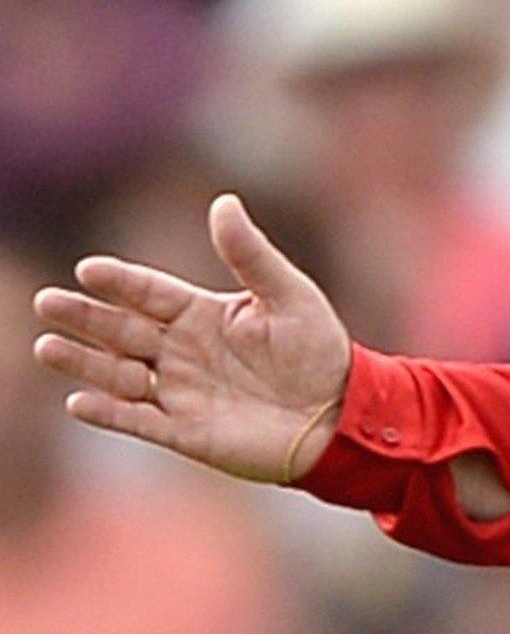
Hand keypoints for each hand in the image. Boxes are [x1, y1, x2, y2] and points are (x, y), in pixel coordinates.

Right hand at [31, 194, 351, 483]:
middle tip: (47, 302)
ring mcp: (180, 391)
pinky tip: (80, 400)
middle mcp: (182, 351)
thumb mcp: (289, 294)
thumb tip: (222, 202)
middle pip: (123, 330)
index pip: (150, 293)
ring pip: (119, 375)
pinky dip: (109, 412)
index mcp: (203, 314)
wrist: (339, 412)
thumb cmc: (319, 350)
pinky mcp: (185, 431)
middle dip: (85, 316)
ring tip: (47, 346)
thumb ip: (250, 254)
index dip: (121, 282)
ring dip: (84, 362)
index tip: (88, 269)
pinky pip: (138, 420)